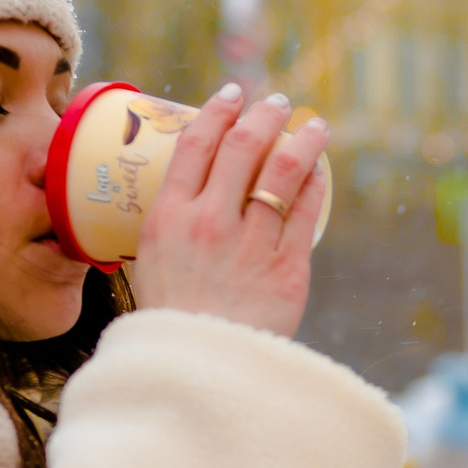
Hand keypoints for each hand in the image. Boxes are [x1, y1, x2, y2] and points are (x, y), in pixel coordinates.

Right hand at [128, 85, 331, 337]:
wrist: (197, 374)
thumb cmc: (171, 320)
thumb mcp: (148, 263)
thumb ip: (169, 223)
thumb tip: (185, 190)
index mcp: (169, 217)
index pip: (197, 143)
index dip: (219, 110)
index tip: (233, 94)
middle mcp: (210, 223)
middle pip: (244, 146)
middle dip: (267, 115)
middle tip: (280, 102)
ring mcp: (251, 245)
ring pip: (284, 171)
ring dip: (303, 140)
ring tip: (315, 127)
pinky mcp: (287, 270)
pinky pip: (308, 213)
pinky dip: (316, 184)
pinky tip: (319, 172)